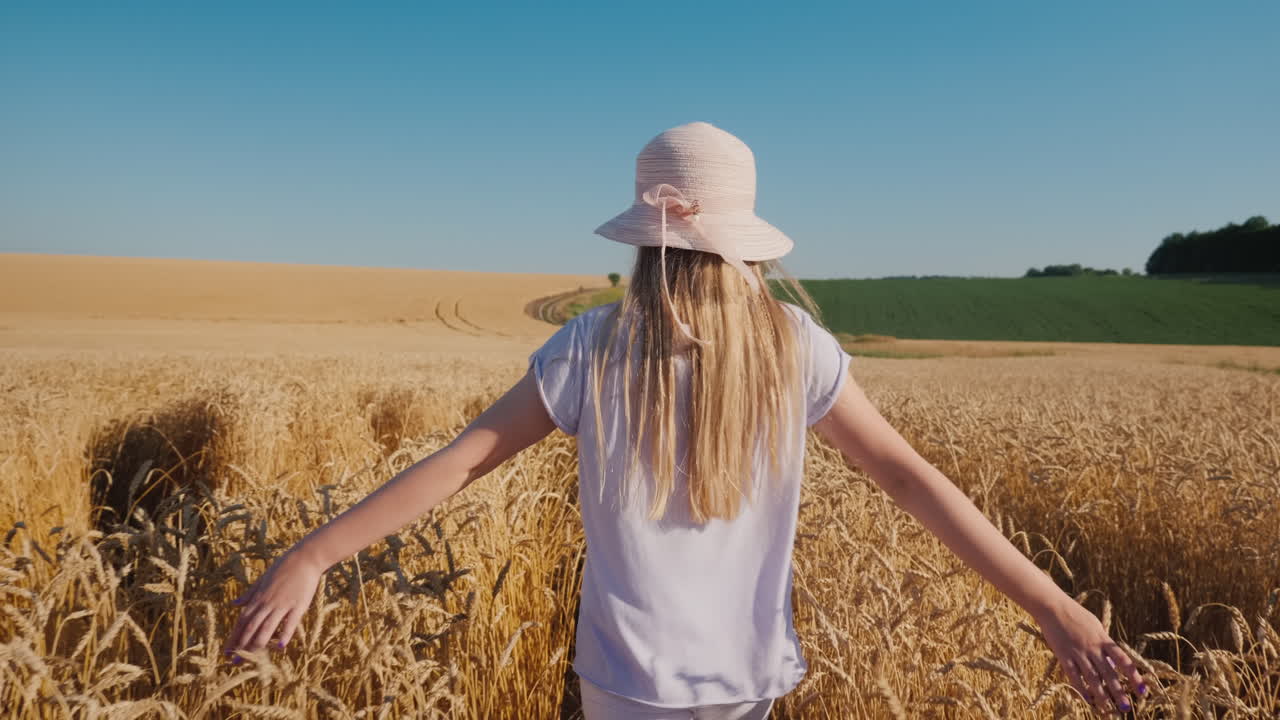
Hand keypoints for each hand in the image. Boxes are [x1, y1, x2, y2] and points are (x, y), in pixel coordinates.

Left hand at [224, 546, 322, 663]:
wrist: (304, 558)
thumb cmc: (283, 568)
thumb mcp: (262, 580)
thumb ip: (249, 594)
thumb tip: (234, 604)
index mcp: (258, 598)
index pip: (242, 621)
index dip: (234, 637)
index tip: (227, 651)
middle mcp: (267, 603)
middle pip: (251, 627)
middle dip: (241, 645)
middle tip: (234, 662)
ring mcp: (282, 605)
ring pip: (267, 627)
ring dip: (258, 644)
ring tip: (251, 659)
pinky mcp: (298, 605)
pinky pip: (290, 622)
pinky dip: (284, 634)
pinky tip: (280, 646)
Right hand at [1034, 598, 1147, 714]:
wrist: (1053, 607)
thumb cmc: (1076, 615)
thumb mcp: (1096, 626)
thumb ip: (1105, 643)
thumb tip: (1113, 662)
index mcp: (1104, 640)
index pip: (1124, 661)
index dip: (1134, 676)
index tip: (1142, 691)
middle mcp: (1093, 648)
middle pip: (1109, 674)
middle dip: (1119, 692)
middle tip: (1126, 708)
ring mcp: (1078, 653)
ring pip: (1092, 678)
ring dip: (1101, 695)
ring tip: (1108, 710)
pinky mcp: (1064, 655)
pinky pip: (1074, 675)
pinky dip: (1081, 689)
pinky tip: (1087, 699)